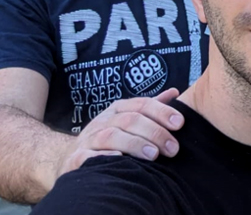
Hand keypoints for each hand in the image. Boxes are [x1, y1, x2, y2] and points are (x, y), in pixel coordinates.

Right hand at [56, 88, 183, 177]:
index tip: (180, 124)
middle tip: (173, 148)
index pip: (142, 105)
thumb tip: (175, 92)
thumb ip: (151, 108)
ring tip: (154, 155)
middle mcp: (103, 121)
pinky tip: (120, 159)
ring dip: (135, 144)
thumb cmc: (108, 138)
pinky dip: (104, 157)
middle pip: (130, 120)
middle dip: (155, 133)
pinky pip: (88, 156)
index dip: (162, 112)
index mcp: (118, 109)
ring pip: (111, 136)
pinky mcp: (76, 159)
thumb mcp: (128, 119)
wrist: (70, 158)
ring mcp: (88, 139)